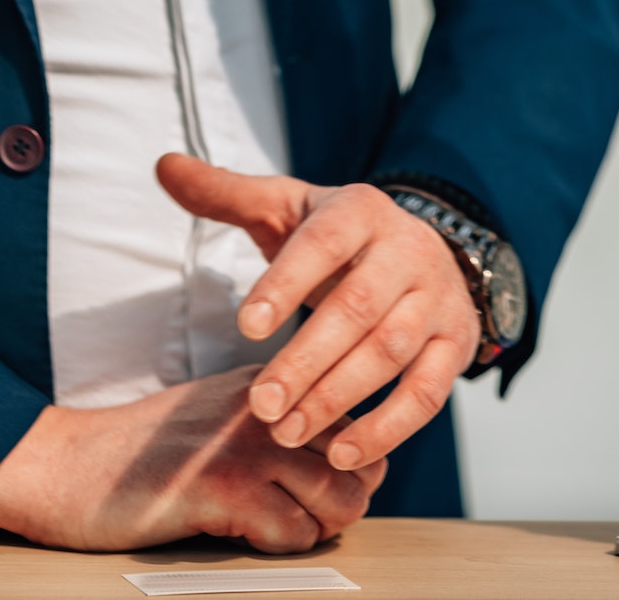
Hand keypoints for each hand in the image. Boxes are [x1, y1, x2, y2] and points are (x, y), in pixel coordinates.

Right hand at [0, 366, 384, 552]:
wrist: (66, 464)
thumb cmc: (140, 453)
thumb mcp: (219, 416)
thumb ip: (274, 428)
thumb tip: (341, 469)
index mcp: (270, 384)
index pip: (358, 423)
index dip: (353, 466)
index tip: (319, 487)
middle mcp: (270, 405)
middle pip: (361, 462)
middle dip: (344, 501)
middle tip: (302, 516)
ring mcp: (250, 445)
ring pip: (342, 500)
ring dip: (318, 528)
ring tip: (277, 528)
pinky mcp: (226, 488)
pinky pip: (296, 533)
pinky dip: (281, 547)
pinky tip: (244, 536)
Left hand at [155, 154, 480, 472]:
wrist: (421, 250)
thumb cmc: (337, 236)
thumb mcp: (286, 207)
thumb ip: (226, 194)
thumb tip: (164, 166)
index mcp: (360, 211)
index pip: (323, 244)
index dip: (286, 284)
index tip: (246, 327)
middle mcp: (407, 250)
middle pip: (358, 307)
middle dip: (306, 361)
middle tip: (260, 404)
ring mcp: (437, 299)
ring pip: (391, 352)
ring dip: (338, 397)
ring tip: (287, 431)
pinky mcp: (455, 345)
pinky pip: (427, 393)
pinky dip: (388, 427)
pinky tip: (342, 452)